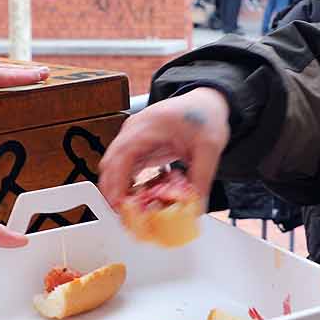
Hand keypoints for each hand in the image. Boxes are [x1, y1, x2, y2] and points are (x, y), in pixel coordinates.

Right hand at [98, 87, 229, 211]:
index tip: (120, 205)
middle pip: (110, 164)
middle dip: (113, 192)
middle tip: (125, 218)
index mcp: (147, 127)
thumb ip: (201, 178)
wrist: (205, 102)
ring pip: (113, 169)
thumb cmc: (204, 116)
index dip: (116, 183)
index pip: (121, 156)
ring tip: (131, 214)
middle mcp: (133, 132)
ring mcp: (132, 139)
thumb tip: (196, 209)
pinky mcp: (137, 147)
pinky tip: (137, 201)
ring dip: (118, 191)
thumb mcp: (209, 147)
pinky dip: (126, 186)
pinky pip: (123, 169)